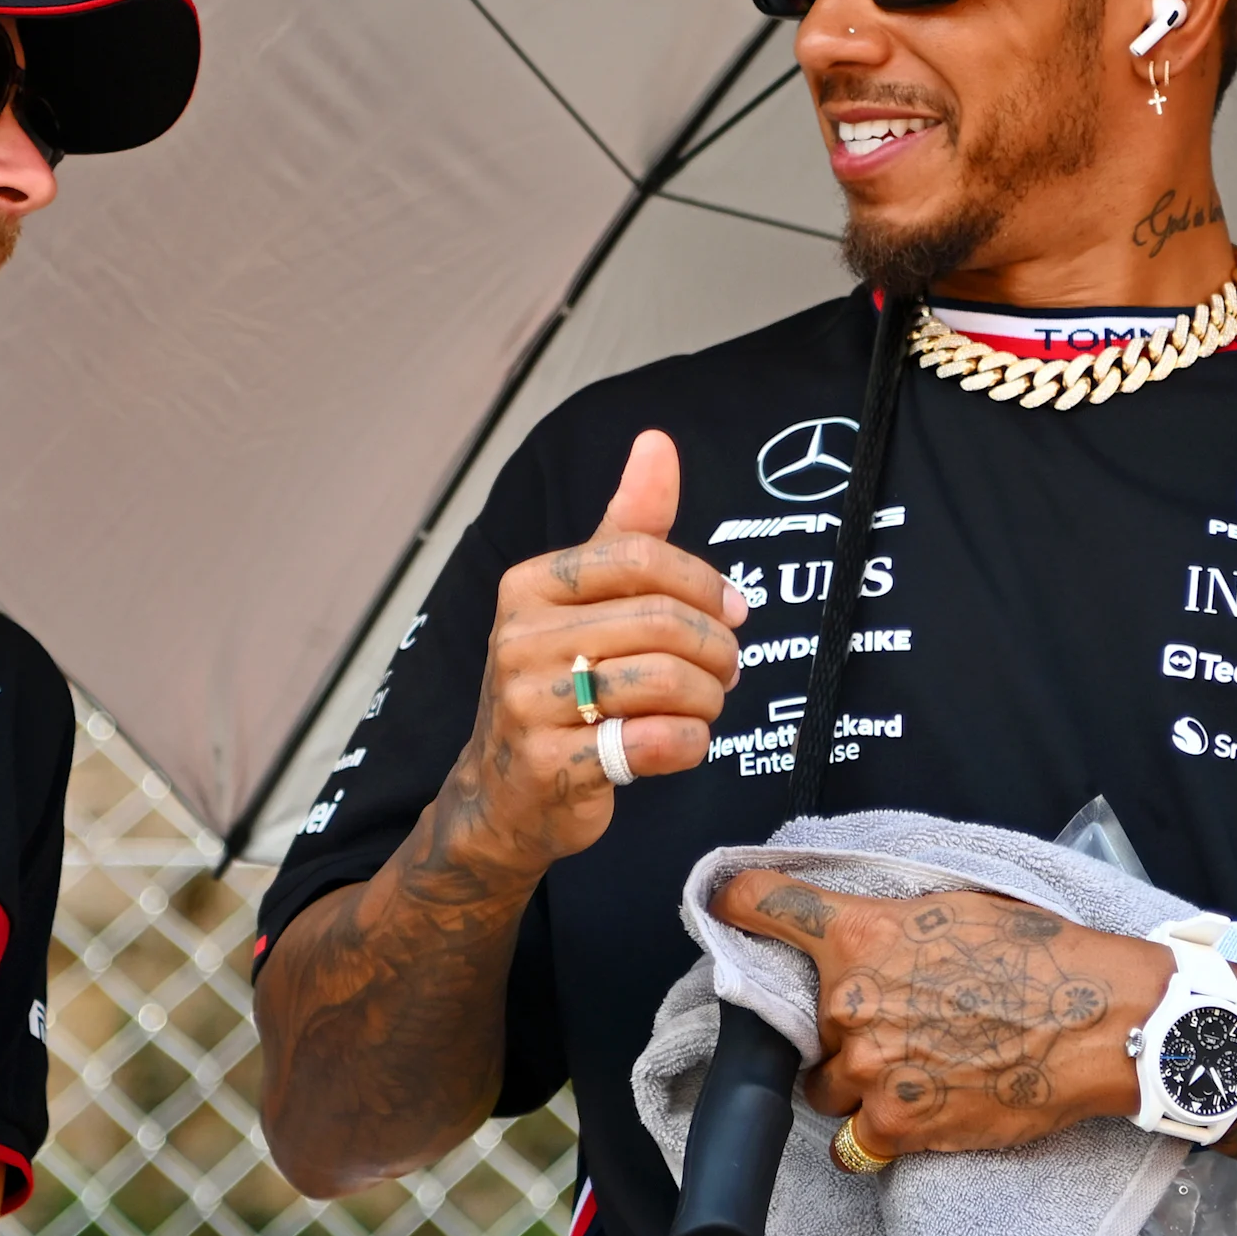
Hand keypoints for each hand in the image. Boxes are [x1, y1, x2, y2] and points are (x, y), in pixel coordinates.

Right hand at [446, 430, 746, 874]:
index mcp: (530, 586)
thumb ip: (627, 525)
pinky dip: (688, 744)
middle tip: (727, 670)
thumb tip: (657, 443)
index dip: (704, 582)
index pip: (640, 555)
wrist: (504, 792)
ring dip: (707, 699)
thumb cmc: (557, 684)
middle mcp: (518, 639)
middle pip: (661, 622)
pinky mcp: (550, 767)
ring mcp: (527, 705)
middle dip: (716, 648)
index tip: (732, 610)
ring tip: (704, 705)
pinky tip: (682, 743)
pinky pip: (653, 743)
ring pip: (664, 682)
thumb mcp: (586, 599)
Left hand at [707, 873, 1172, 1155]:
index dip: (735, 903)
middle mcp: (847, 1005)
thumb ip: (887, 922)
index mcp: (858, 937)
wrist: (1095, 1024)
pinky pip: (855, 1143)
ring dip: (856, 1083)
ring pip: (825, 1088)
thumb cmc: (1039, 957)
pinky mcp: (896, 1127)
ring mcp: (867, 1072)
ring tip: (919, 1068)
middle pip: (802, 1025)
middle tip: (900, 1021)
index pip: (765, 906)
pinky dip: (877, 1133)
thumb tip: (856, 932)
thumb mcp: (954, 907)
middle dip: (839, 1028)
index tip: (719, 902)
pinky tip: (920, 1110)